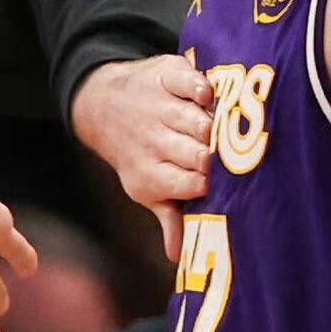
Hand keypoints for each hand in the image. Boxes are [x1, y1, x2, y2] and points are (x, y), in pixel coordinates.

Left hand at [68, 52, 212, 212]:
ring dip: (210, 126)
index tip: (219, 186)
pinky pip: (187, 81)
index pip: (187, 185)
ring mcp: (160, 107)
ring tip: (223, 131)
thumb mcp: (147, 189)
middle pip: (193, 153)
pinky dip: (198, 87)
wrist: (104, 106)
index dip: (205, 185)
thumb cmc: (138, 154)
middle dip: (211, 157)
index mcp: (151, 174)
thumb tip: (180, 256)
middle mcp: (154, 141)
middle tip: (226, 158)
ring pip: (192, 120)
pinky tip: (207, 96)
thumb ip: (170, 218)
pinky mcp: (166, 75)